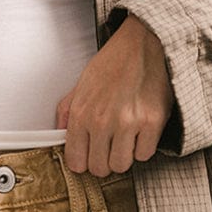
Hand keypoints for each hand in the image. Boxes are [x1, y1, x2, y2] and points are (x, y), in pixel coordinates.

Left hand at [56, 13, 173, 175]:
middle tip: (108, 144)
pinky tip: (140, 130)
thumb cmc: (112, 63)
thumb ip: (67, 111)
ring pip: (122, 165)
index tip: (89, 154)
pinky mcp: (152, 122)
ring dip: (123, 155)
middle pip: (100, 168)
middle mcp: (102, 121)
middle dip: (103, 159)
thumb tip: (60, 134)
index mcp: (81, 112)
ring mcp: (128, 123)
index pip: (76, 162)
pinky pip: (144, 154)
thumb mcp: (81, 83)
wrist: (140, 44)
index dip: (83, 161)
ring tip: (124, 136)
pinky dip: (142, 146)